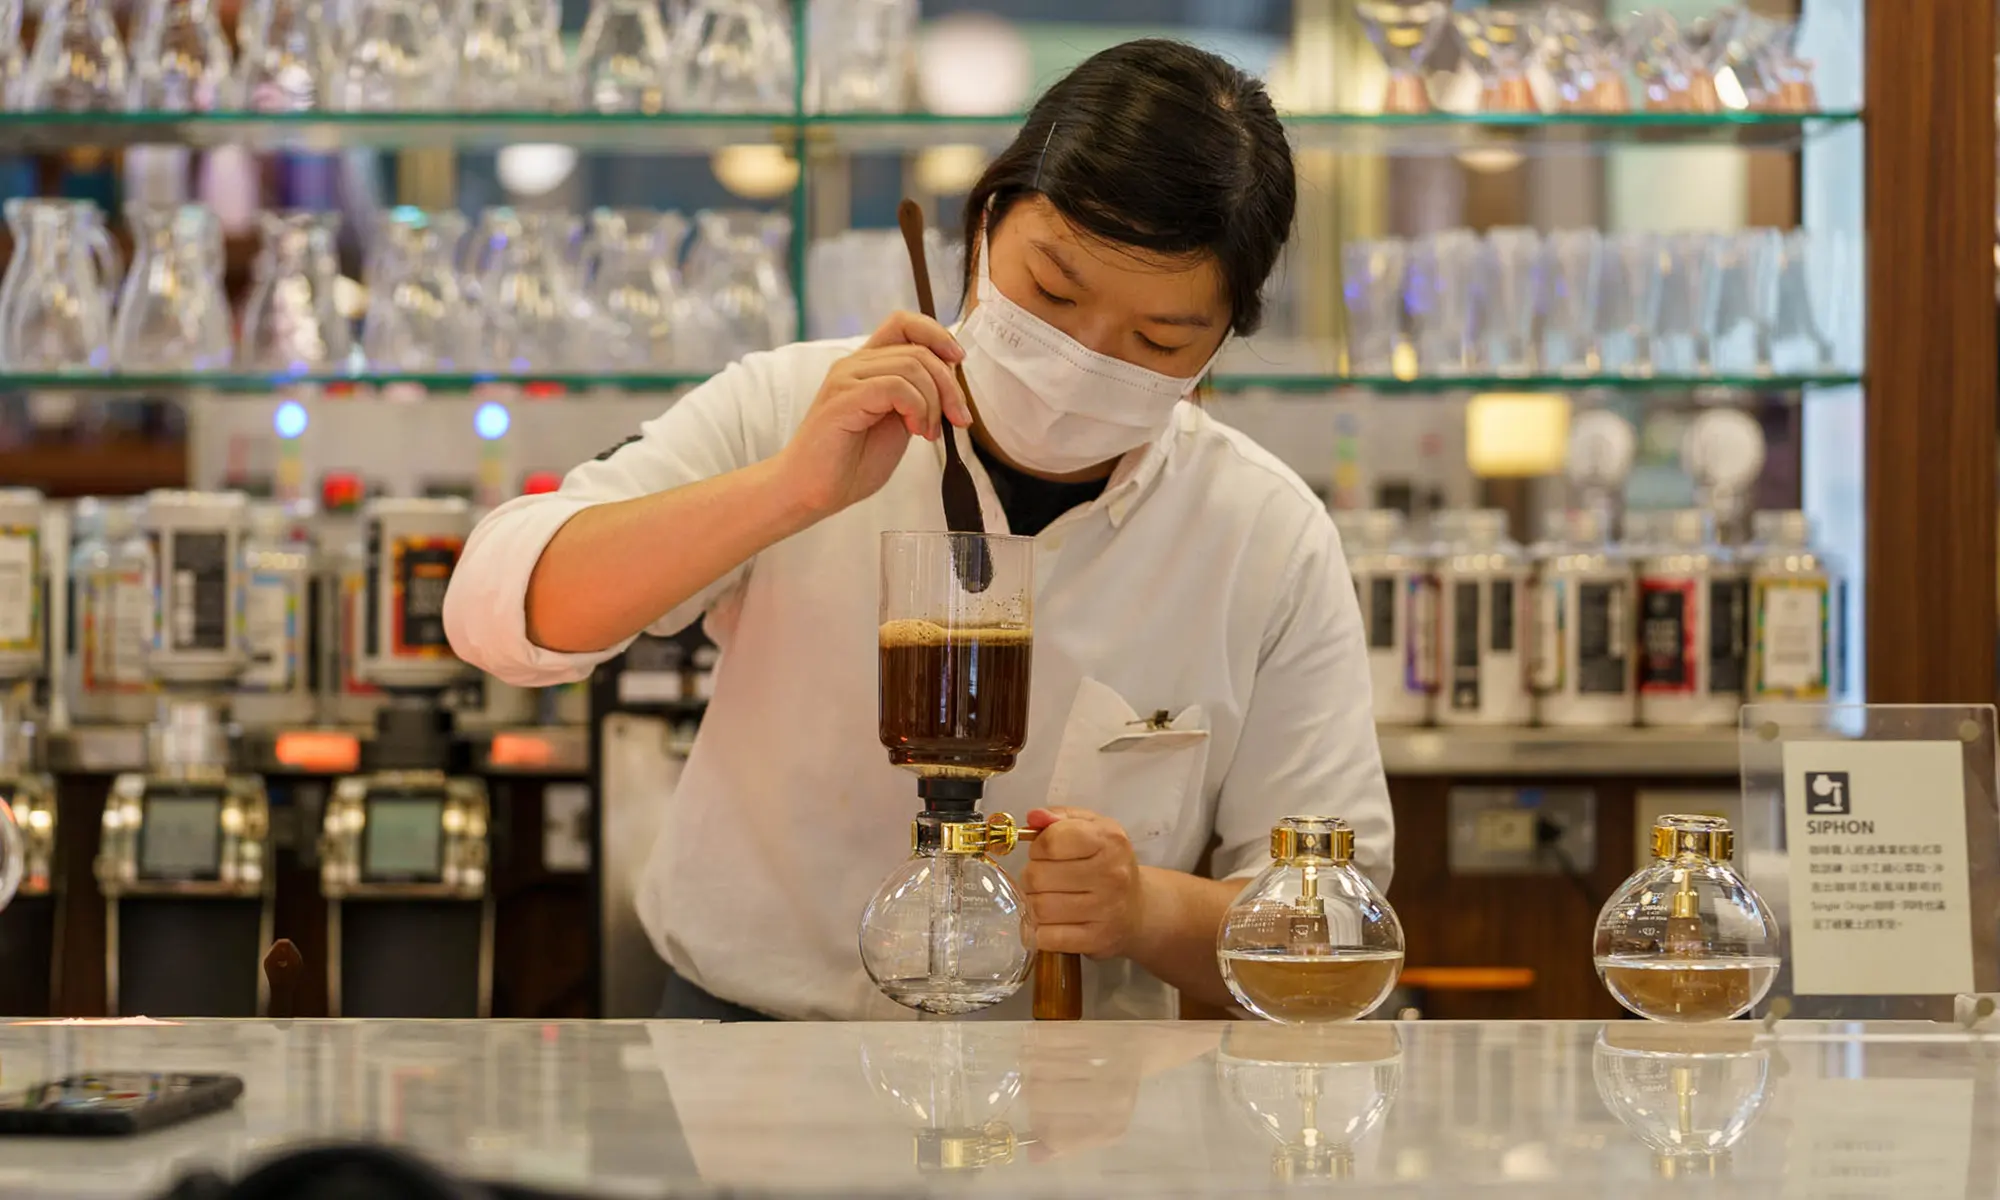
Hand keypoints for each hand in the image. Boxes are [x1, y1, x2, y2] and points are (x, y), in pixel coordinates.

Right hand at [775, 311, 969, 518]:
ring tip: (927, 432)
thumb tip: (950, 379)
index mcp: (866, 365)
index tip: (958, 361)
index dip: (937, 334)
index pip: (903, 323)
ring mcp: (846, 378)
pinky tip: (915, 430)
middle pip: (918, 350)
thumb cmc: (850, 462)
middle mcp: (853, 364)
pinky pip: (896, 387)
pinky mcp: (843, 398)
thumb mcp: (897, 423)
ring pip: (912, 366)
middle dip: (949, 385)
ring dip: (933, 402)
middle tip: (956, 419)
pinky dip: (917, 408)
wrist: (810, 491)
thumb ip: (917, 397)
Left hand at [1022, 807, 1144, 959]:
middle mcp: (1111, 874)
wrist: (1138, 908)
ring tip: (1046, 899)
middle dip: (1032, 877)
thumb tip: (1033, 817)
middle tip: (1043, 879)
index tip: (1044, 853)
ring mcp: (1106, 910)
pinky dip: (1039, 931)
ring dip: (1033, 904)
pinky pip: (1047, 937)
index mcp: (1109, 840)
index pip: (1051, 842)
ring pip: (1039, 908)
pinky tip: (1049, 923)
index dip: (1038, 847)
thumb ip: (1060, 817)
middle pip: (1038, 877)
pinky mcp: (1097, 940)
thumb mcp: (1092, 828)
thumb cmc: (1107, 863)